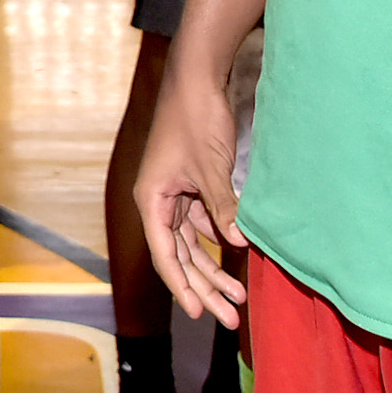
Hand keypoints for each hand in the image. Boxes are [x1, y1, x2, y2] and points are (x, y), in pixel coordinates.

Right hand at [135, 56, 250, 327]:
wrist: (197, 75)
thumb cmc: (196, 117)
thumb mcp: (211, 167)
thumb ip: (223, 208)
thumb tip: (239, 244)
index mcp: (152, 199)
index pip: (167, 255)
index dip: (184, 287)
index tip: (201, 314)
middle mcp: (158, 200)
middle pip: (180, 255)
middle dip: (205, 286)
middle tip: (230, 317)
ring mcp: (174, 192)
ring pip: (192, 242)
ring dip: (214, 266)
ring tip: (239, 296)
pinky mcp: (190, 182)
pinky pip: (203, 221)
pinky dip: (219, 237)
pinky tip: (238, 252)